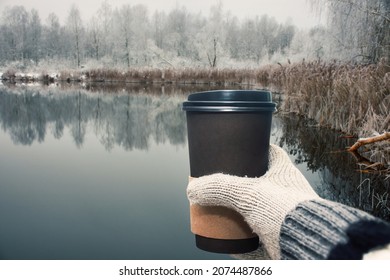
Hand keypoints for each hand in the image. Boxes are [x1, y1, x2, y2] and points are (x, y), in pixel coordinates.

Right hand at [187, 144, 319, 258]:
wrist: (308, 247)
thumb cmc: (285, 211)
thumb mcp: (248, 194)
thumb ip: (219, 188)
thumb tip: (192, 190)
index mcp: (284, 173)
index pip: (271, 153)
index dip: (256, 148)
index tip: (240, 147)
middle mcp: (286, 194)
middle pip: (260, 184)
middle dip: (240, 185)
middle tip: (219, 183)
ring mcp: (283, 217)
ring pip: (256, 212)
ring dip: (238, 213)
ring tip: (218, 211)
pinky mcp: (279, 239)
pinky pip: (256, 238)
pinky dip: (240, 239)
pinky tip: (226, 241)